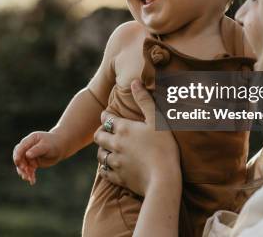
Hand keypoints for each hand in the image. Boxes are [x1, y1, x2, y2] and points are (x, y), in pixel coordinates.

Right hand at [13, 131, 64, 184]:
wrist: (60, 148)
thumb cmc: (53, 144)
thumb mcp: (46, 146)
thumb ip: (37, 150)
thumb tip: (27, 155)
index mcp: (30, 140)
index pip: (20, 147)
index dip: (17, 155)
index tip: (17, 162)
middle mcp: (27, 148)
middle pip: (19, 157)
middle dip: (20, 165)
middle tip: (25, 171)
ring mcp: (29, 156)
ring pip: (22, 165)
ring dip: (24, 172)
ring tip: (28, 178)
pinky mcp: (32, 163)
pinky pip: (28, 170)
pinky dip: (30, 175)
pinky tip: (32, 181)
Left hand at [93, 80, 180, 195]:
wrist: (163, 179)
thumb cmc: (164, 147)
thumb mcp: (157, 120)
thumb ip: (145, 100)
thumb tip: (134, 81)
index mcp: (123, 129)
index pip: (106, 119)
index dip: (106, 117)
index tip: (109, 117)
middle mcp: (115, 144)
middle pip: (98, 136)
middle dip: (101, 132)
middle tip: (107, 132)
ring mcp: (115, 162)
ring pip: (100, 155)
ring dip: (102, 150)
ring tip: (108, 149)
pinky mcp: (118, 178)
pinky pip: (104, 172)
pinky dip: (105, 168)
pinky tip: (110, 166)